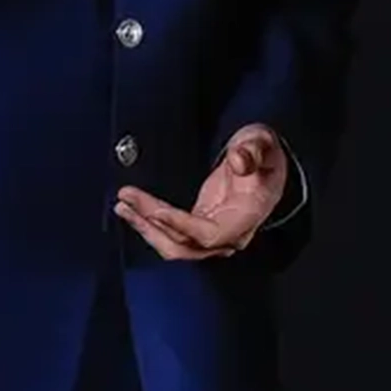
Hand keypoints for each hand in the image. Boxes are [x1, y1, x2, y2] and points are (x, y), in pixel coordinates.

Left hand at [114, 124, 289, 259]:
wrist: (268, 162)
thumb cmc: (265, 152)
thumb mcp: (263, 143)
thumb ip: (252, 151)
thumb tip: (238, 161)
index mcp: (248, 216)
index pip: (211, 234)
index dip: (183, 226)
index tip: (157, 212)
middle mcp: (230, 233)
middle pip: (185, 247)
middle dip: (153, 229)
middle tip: (127, 205)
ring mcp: (213, 233)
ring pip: (173, 244)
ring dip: (145, 227)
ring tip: (122, 205)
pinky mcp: (199, 227)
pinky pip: (170, 234)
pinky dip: (149, 223)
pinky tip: (131, 209)